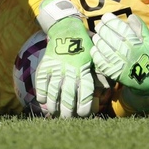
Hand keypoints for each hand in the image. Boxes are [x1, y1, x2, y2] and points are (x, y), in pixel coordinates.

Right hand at [34, 0, 95, 117]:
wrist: (66, 29)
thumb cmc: (83, 47)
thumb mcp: (94, 58)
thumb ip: (99, 74)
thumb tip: (108, 88)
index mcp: (84, 69)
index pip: (85, 93)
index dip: (84, 107)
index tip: (82, 115)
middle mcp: (71, 70)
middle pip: (68, 96)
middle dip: (67, 112)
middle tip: (66, 119)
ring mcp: (57, 67)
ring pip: (54, 92)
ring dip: (53, 105)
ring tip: (53, 112)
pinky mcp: (45, 64)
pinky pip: (41, 82)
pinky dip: (41, 93)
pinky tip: (43, 100)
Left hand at [91, 13, 148, 113]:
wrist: (147, 81)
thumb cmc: (148, 58)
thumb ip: (141, 28)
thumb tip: (130, 16)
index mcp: (134, 42)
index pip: (118, 26)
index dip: (109, 19)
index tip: (106, 17)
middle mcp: (124, 51)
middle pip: (106, 34)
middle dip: (101, 27)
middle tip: (100, 25)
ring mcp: (116, 62)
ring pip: (100, 44)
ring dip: (97, 38)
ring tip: (98, 36)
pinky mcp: (110, 71)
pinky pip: (98, 58)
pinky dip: (95, 51)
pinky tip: (97, 48)